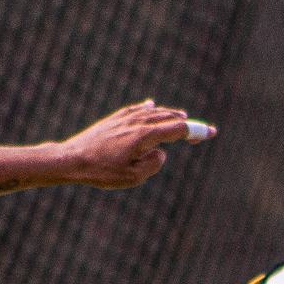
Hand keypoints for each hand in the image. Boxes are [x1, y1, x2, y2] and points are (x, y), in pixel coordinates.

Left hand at [58, 102, 199, 189]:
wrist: (72, 159)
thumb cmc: (102, 172)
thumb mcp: (133, 177)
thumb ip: (153, 165)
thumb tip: (161, 153)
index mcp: (146, 135)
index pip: (179, 129)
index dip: (197, 131)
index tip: (210, 133)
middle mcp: (138, 122)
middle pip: (169, 117)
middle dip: (187, 124)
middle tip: (200, 132)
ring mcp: (125, 118)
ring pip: (154, 112)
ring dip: (170, 114)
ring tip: (181, 117)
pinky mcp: (114, 119)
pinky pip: (136, 110)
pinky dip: (148, 109)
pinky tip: (150, 106)